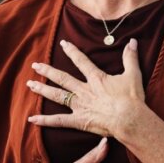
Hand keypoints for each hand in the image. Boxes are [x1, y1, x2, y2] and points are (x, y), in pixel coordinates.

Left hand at [27, 38, 143, 137]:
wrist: (129, 119)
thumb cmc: (132, 98)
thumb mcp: (133, 74)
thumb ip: (130, 57)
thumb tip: (132, 41)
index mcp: (96, 78)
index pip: (81, 61)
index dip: (71, 51)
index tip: (62, 44)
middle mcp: (84, 90)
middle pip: (62, 78)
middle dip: (48, 70)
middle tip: (35, 65)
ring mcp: (79, 105)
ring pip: (57, 95)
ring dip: (42, 89)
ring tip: (30, 85)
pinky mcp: (79, 121)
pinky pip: (58, 121)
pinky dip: (45, 120)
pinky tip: (31, 119)